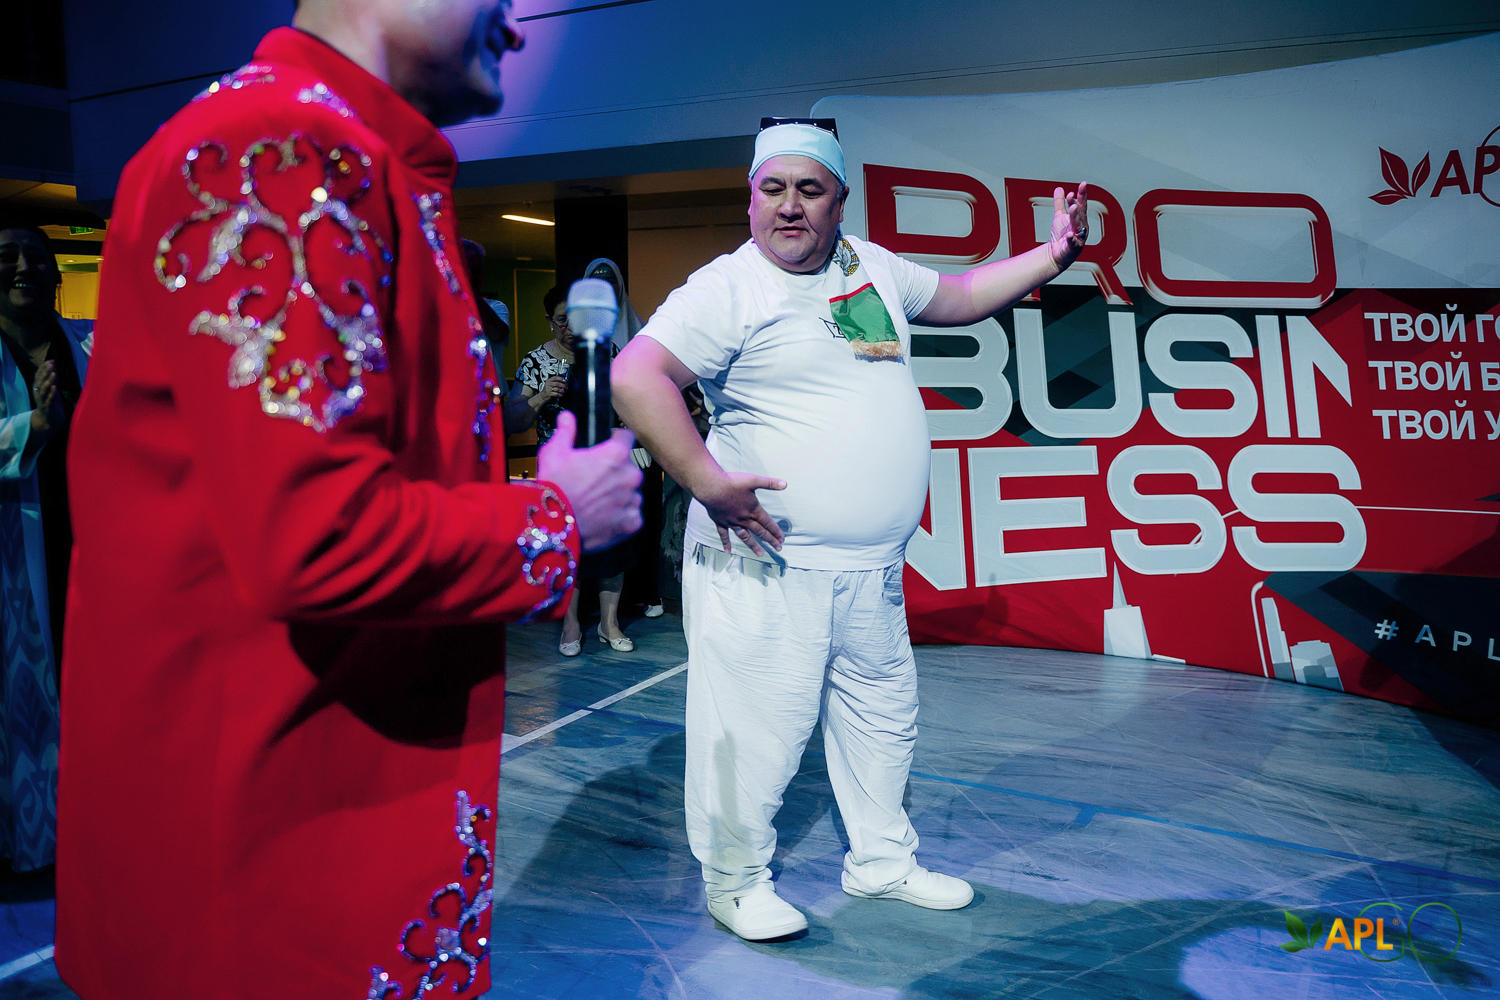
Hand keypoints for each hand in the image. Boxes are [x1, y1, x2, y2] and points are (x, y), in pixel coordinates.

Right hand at [29, 361, 64, 435]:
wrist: (49, 419)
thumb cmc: (51, 401)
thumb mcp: (51, 388)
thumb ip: (51, 377)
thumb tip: (52, 363)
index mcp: (38, 387)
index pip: (39, 376)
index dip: (44, 368)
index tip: (50, 361)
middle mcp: (38, 393)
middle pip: (41, 381)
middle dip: (46, 372)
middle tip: (51, 364)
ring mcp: (42, 400)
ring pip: (44, 390)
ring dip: (48, 381)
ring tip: (54, 374)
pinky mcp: (48, 407)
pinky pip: (49, 400)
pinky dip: (51, 393)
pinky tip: (55, 388)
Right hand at [537, 410, 643, 551]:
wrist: (554, 524)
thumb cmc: (554, 486)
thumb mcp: (554, 452)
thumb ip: (566, 431)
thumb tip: (567, 417)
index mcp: (616, 454)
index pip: (627, 437)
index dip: (616, 440)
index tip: (607, 445)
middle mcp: (630, 475)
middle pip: (629, 467)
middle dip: (616, 470)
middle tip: (595, 478)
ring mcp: (633, 499)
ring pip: (631, 491)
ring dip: (620, 493)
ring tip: (598, 499)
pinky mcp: (632, 522)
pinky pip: (632, 514)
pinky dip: (622, 515)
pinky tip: (604, 514)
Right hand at [539, 375, 566, 403]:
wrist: (542, 396)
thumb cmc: (548, 390)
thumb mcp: (550, 384)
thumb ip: (556, 382)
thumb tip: (565, 382)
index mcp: (549, 380)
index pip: (555, 377)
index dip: (561, 379)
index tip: (565, 381)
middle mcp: (548, 384)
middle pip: (557, 384)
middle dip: (563, 386)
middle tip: (566, 387)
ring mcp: (548, 389)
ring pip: (557, 389)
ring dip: (562, 391)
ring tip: (564, 392)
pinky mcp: (549, 394)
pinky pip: (556, 394)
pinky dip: (560, 395)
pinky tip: (562, 395)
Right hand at [695, 469, 786, 556]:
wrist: (711, 487)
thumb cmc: (732, 483)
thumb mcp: (754, 480)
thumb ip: (770, 483)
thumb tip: (785, 484)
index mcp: (753, 510)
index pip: (768, 523)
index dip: (776, 531)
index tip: (782, 540)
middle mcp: (744, 519)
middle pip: (760, 532)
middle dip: (770, 540)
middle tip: (778, 549)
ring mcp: (732, 522)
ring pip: (745, 536)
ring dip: (753, 545)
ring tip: (760, 554)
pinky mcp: (721, 522)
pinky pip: (724, 535)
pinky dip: (726, 543)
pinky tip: (728, 552)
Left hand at [1049, 182, 1089, 268]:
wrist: (1056, 253)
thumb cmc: (1061, 235)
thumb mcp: (1059, 216)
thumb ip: (1060, 203)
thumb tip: (1059, 189)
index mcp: (1079, 218)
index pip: (1082, 204)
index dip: (1082, 194)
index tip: (1083, 184)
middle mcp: (1081, 227)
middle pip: (1080, 214)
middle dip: (1077, 205)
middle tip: (1072, 195)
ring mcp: (1078, 237)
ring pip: (1078, 226)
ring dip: (1075, 216)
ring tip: (1072, 208)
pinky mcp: (1073, 248)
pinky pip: (1073, 242)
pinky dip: (1071, 239)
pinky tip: (1068, 235)